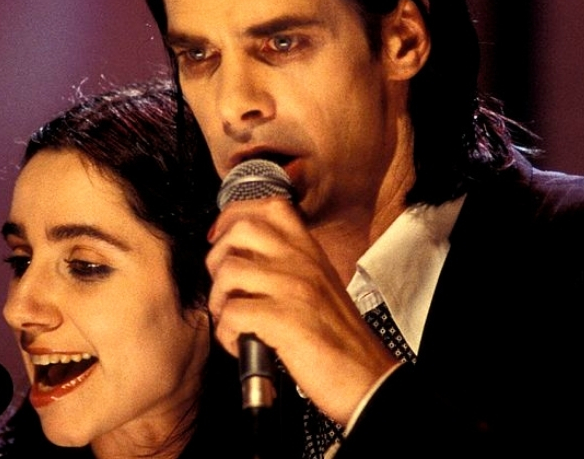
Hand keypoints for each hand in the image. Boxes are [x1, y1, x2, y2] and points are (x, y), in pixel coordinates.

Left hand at [206, 198, 398, 423]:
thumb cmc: (339, 339)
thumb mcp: (319, 285)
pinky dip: (226, 334)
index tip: (221, 239)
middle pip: (240, 230)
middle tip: (224, 286)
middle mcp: (302, 263)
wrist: (365, 377)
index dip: (234, 217)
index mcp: (310, 252)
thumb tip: (244, 256)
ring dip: (219, 301)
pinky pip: (232, 314)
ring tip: (231, 321)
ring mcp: (293, 289)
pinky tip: (240, 343)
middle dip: (217, 258)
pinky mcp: (284, 320)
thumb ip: (289, 265)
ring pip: (228, 272)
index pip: (269, 206)